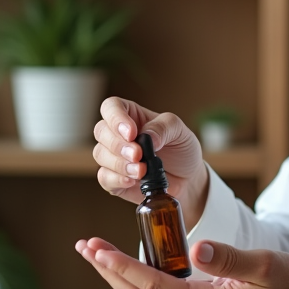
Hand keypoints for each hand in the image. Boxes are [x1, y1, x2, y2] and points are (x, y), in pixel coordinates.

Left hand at [75, 237, 288, 288]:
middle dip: (108, 270)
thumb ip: (228, 258)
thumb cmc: (285, 285)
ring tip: (97, 254)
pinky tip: (130, 266)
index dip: (122, 266)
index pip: (152, 283)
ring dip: (119, 276)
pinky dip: (139, 280)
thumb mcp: (261, 265)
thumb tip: (197, 249)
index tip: (98, 250)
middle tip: (85, 246)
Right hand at [92, 97, 209, 223]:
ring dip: (119, 164)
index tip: (131, 133)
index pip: (111, 107)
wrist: (188, 179)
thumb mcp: (179, 131)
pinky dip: (116, 179)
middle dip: (118, 145)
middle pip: (101, 131)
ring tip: (142, 171)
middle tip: (138, 154)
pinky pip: (103, 178)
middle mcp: (117, 134)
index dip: (116, 118)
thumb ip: (163, 128)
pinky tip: (132, 181)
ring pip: (100, 155)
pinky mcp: (114, 179)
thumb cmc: (181, 149)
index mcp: (130, 116)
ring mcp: (113, 157)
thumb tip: (146, 136)